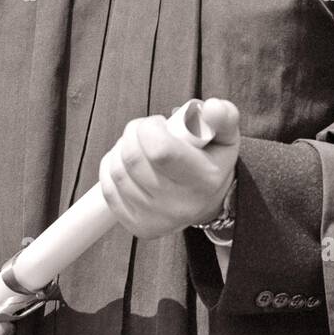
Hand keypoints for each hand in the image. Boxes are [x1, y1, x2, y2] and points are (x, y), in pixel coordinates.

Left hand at [99, 97, 240, 239]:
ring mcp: (157, 219)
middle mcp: (181, 205)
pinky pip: (108, 190)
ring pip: (118, 172)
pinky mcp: (139, 227)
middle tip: (146, 130)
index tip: (159, 123)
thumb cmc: (211, 160)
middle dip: (133, 133)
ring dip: (121, 149)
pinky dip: (111, 168)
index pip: (160, 150)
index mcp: (204, 180)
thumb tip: (212, 107)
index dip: (150, 127)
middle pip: (133, 159)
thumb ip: (223, 116)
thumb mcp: (225, 135)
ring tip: (138, 145)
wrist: (208, 201)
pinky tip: (127, 163)